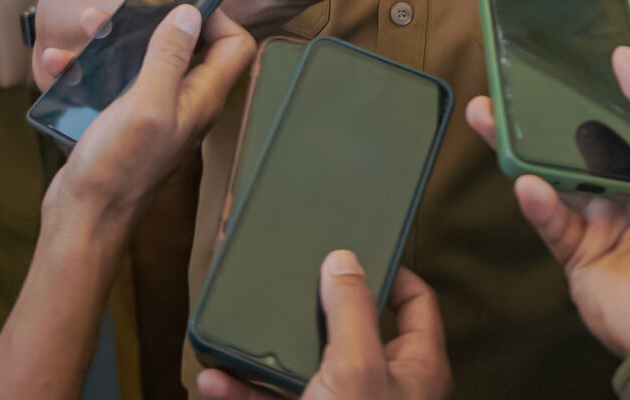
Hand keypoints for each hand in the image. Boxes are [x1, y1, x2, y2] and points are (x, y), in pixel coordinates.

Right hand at [43, 3, 253, 229]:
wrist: (82, 218)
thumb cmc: (118, 168)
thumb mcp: (147, 104)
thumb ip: (170, 57)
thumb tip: (191, 14)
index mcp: (201, 98)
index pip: (235, 45)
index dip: (217, 17)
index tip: (181, 1)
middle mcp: (185, 103)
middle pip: (189, 47)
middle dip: (157, 20)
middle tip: (126, 8)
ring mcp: (154, 113)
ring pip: (145, 61)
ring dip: (117, 41)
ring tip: (86, 25)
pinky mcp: (125, 121)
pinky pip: (113, 83)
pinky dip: (90, 69)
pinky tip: (59, 64)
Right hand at [200, 257, 450, 399]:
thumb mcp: (357, 368)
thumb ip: (352, 310)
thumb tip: (344, 260)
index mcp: (414, 368)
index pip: (415, 304)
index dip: (389, 271)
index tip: (353, 245)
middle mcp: (381, 389)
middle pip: (349, 331)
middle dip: (309, 310)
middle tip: (283, 280)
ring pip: (302, 372)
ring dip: (263, 354)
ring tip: (233, 331)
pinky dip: (244, 393)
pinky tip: (214, 381)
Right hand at [465, 45, 629, 358]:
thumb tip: (626, 56)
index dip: (614, 71)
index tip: (583, 41)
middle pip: (584, 133)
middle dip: (550, 105)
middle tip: (516, 74)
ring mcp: (607, 217)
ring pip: (555, 171)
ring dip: (522, 143)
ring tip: (489, 113)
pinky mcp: (582, 252)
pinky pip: (552, 219)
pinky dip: (536, 200)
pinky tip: (525, 180)